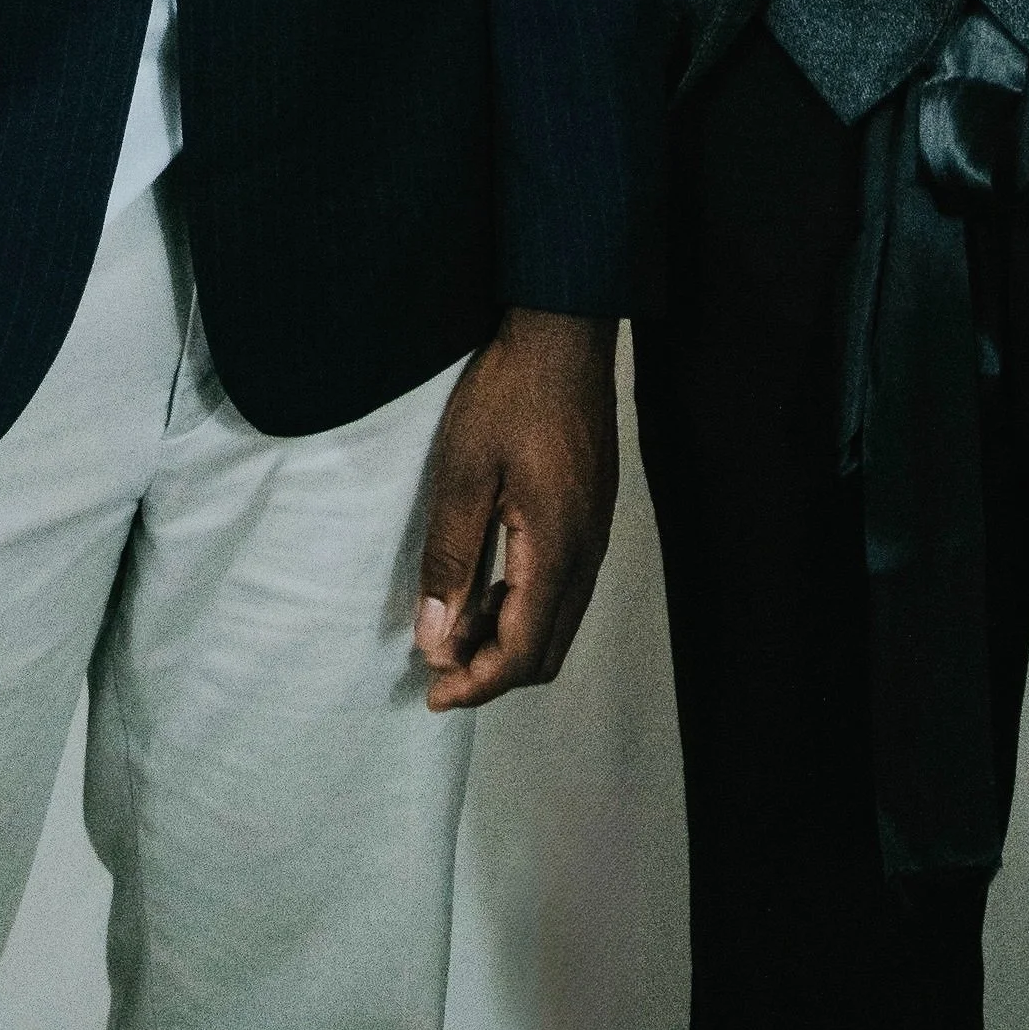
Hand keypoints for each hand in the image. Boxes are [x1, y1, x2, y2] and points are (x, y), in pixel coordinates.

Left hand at [414, 309, 617, 709]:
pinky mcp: (593, 515)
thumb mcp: (462, 475)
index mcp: (557, 548)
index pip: (523, 650)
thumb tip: (436, 640)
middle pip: (549, 651)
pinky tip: (488, 587)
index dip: (477, 684)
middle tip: (438, 670)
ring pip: (559, 622)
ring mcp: (596, 534)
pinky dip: (525, 608)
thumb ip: (452, 561)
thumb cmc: (509, 396)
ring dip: (509, 640)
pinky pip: (566, 589)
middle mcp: (587, 552)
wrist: (563, 335)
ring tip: (453, 629)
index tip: (431, 694)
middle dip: (494, 673)